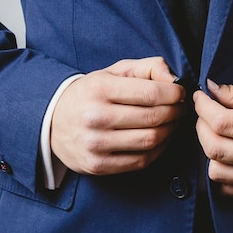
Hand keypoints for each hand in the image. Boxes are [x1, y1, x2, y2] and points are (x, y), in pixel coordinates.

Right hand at [50, 57, 185, 175]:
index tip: (180, 92)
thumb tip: (174, 80)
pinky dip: (158, 150)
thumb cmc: (91, 93)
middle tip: (180, 107)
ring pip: (150, 140)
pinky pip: (141, 160)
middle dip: (175, 112)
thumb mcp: (114, 72)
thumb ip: (148, 67)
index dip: (174, 93)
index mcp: (99, 88)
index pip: (150, 93)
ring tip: (172, 122)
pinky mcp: (97, 165)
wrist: (52, 122)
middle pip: (153, 118)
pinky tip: (160, 139)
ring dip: (170, 131)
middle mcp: (96, 116)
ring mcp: (96, 144)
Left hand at [194, 76, 232, 197]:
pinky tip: (228, 153)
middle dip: (201, 127)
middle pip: (214, 148)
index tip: (201, 97)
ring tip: (218, 134)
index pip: (222, 122)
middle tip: (207, 114)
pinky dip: (221, 170)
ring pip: (216, 172)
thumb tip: (209, 91)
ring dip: (209, 150)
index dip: (203, 107)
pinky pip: (228, 188)